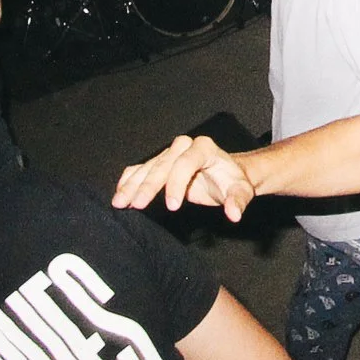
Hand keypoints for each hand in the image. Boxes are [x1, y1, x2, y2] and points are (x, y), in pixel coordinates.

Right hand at [112, 135, 255, 220]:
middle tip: (136, 204)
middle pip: (162, 165)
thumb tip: (234, 214)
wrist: (226, 174)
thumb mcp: (240, 190)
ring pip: (147, 167)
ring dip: (131, 185)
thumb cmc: (232, 181)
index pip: (186, 163)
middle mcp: (184, 146)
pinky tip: (119, 194)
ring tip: (119, 202)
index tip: (172, 206)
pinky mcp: (159, 162)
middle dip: (148, 185)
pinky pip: (140, 168)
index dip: (177, 184)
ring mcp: (169, 153)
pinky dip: (128, 181)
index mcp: (204, 148)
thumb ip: (238, 200)